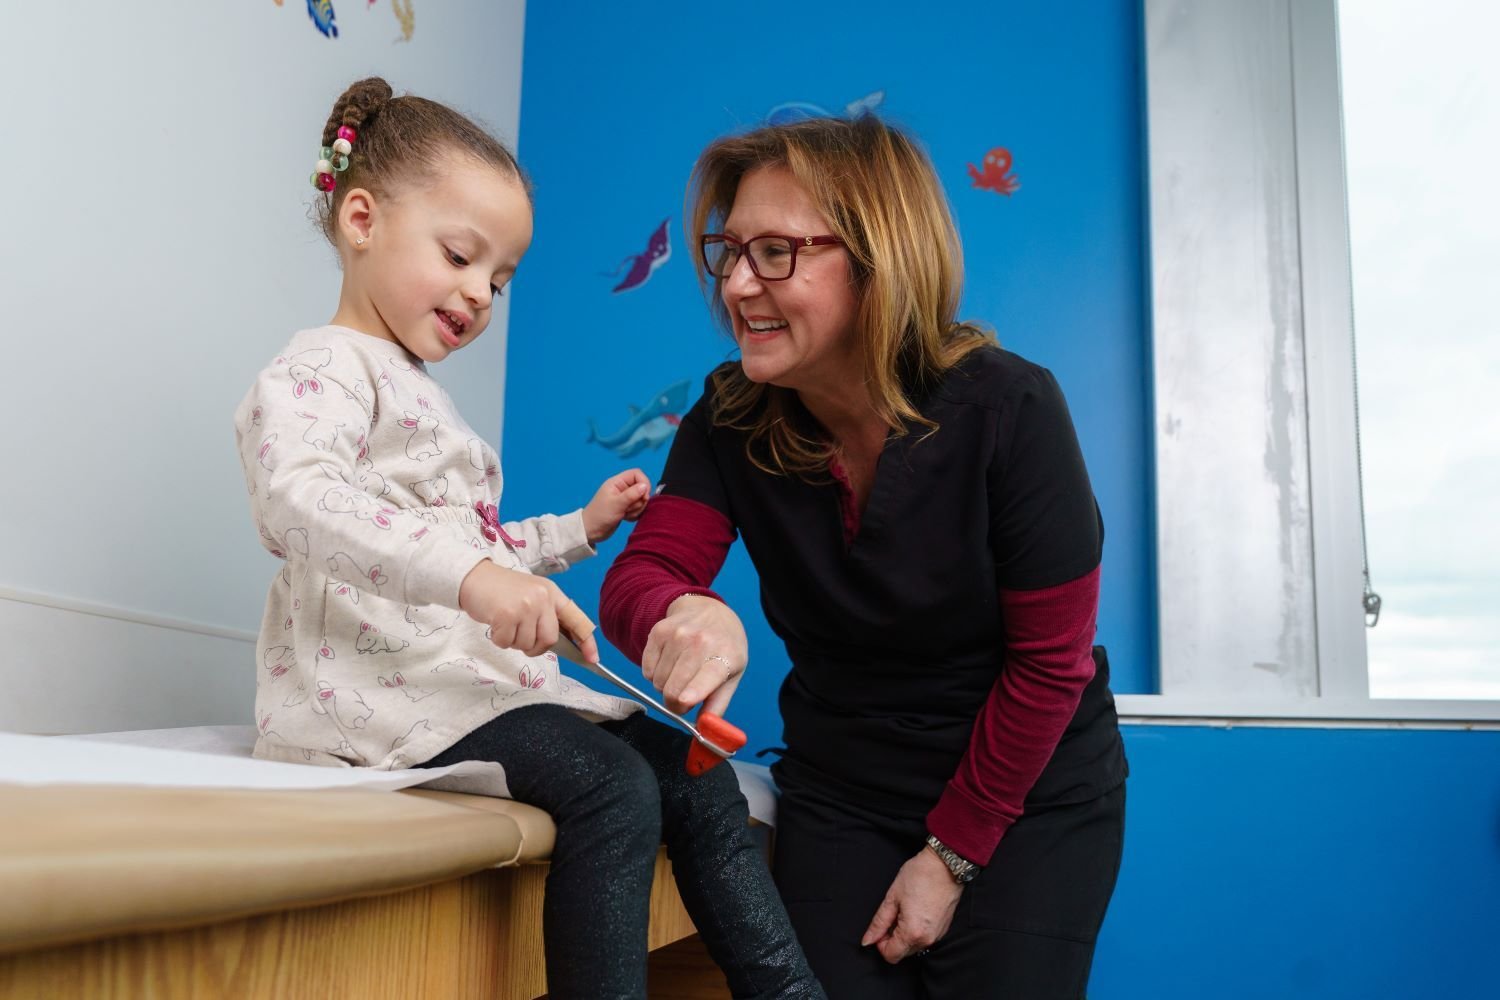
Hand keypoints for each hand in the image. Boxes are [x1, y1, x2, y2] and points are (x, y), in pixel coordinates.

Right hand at [458, 559, 598, 660]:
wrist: (473, 576)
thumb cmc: (502, 590)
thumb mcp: (531, 595)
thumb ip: (546, 615)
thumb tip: (555, 644)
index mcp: (552, 593)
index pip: (576, 619)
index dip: (586, 641)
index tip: (593, 659)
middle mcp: (543, 598)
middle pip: (549, 640)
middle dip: (535, 646)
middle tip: (520, 636)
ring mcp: (526, 606)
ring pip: (527, 645)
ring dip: (514, 641)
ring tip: (505, 622)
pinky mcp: (506, 615)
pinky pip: (507, 643)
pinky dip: (499, 639)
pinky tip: (495, 623)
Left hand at [582, 469, 650, 543]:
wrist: (591, 531)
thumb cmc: (600, 515)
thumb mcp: (616, 504)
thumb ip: (632, 494)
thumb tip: (645, 486)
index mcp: (617, 482)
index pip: (637, 474)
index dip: (644, 483)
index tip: (644, 497)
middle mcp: (622, 488)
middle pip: (641, 488)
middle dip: (639, 500)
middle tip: (628, 508)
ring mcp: (624, 499)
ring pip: (641, 499)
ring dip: (636, 509)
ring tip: (625, 514)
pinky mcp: (626, 508)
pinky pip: (638, 508)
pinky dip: (635, 514)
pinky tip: (626, 518)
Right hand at [642, 594, 746, 715]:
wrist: (710, 610)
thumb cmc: (725, 646)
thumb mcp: (733, 673)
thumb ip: (718, 705)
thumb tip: (705, 730)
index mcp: (724, 655)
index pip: (702, 680)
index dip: (688, 698)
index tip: (683, 705)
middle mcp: (699, 642)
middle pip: (673, 689)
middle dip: (675, 703)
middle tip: (684, 699)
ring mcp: (676, 635)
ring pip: (657, 681)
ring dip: (666, 686)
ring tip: (680, 675)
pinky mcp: (657, 632)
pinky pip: (646, 670)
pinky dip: (654, 674)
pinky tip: (669, 664)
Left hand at [860, 847, 962, 963]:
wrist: (946, 865)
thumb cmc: (920, 876)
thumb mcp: (892, 897)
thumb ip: (878, 923)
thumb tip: (868, 940)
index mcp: (912, 933)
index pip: (891, 955)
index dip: (880, 944)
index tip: (881, 928)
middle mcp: (927, 939)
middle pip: (902, 953)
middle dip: (892, 939)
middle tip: (892, 916)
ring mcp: (937, 936)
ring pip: (913, 946)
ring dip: (904, 935)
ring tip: (904, 911)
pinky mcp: (943, 929)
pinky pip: (924, 938)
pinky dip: (916, 931)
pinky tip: (916, 911)